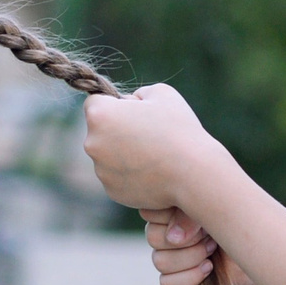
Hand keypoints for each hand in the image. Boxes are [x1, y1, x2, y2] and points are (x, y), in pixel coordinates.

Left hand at [81, 83, 223, 212]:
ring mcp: (100, 170)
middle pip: (99, 131)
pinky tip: (153, 172)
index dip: (115, 103)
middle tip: (149, 134)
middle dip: (117, 129)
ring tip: (155, 155)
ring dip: (124, 153)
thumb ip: (138, 93)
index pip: (94, 102)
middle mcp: (92, 143)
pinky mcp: (111, 190)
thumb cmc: (178, 129)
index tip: (134, 111)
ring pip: (109, 156)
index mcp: (100, 115)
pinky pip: (118, 176)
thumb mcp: (161, 93)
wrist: (193, 174)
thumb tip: (128, 102)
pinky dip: (131, 174)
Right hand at [143, 208, 251, 284]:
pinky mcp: (178, 279)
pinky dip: (189, 278)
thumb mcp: (215, 209)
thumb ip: (188, 216)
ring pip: (159, 261)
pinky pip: (167, 283)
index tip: (199, 215)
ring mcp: (170, 256)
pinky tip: (208, 269)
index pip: (150, 211)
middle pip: (153, 238)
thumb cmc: (240, 221)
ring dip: (190, 258)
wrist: (260, 248)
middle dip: (187, 239)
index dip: (172, 216)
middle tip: (210, 235)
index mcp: (170, 210)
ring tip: (212, 251)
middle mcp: (165, 232)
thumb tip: (173, 238)